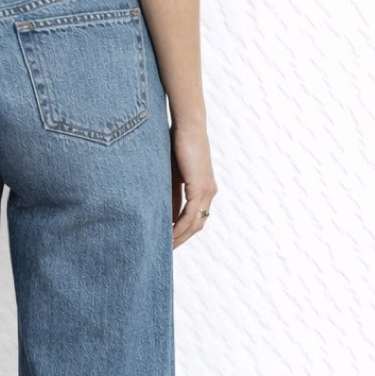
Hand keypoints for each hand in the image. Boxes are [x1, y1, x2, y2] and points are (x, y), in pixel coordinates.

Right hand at [170, 121, 217, 248]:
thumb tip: (168, 215)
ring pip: (195, 223)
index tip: (168, 241)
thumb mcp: (172, 175)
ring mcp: (207, 190)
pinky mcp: (200, 187)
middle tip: (166, 249)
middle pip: (197, 225)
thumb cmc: (177, 145)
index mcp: (204, 189)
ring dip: (180, 236)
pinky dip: (180, 226)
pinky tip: (170, 234)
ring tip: (166, 246)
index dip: (183, 232)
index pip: (196, 218)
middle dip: (181, 239)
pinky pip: (191, 214)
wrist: (187, 126)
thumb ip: (172, 195)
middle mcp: (209, 192)